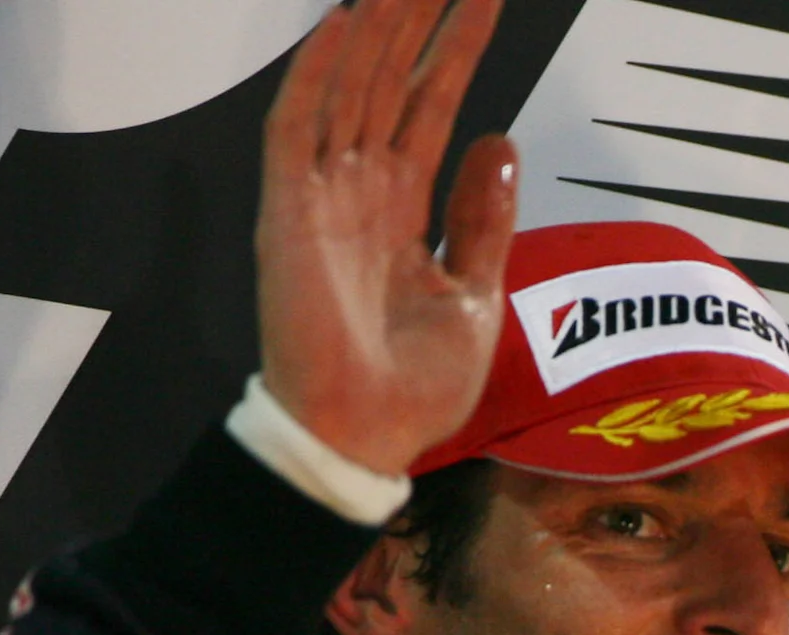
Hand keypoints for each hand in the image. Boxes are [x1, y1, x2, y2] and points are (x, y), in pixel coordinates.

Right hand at [256, 0, 516, 472]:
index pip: (431, 108)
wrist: (368, 438)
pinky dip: (317, 76)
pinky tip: (342, 25)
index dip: (455, 54)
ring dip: (374, 32)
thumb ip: (484, 216)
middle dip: (416, 23)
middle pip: (390, 84)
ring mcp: (321, 197)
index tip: (482, 2)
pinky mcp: (288, 214)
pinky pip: (297, 129)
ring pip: (348, 90)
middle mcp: (360, 190)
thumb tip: (500, 141)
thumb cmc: (415, 384)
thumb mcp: (476, 292)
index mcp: (403, 208)